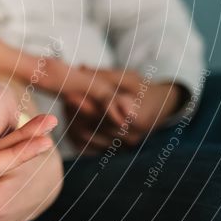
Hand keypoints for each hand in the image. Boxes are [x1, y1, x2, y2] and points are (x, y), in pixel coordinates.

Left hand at [64, 71, 183, 151]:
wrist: (159, 108)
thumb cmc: (142, 88)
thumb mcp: (128, 77)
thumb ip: (104, 76)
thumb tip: (80, 68)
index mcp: (138, 119)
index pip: (103, 113)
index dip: (83, 104)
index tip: (68, 93)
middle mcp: (130, 137)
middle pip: (91, 126)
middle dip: (73, 110)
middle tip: (61, 96)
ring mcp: (120, 147)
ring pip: (85, 137)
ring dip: (71, 120)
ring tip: (64, 103)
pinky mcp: (111, 152)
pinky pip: (84, 146)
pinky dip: (73, 132)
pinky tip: (70, 117)